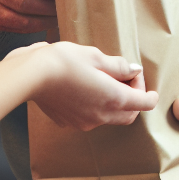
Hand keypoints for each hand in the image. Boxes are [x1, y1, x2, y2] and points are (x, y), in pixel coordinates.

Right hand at [13, 41, 159, 128]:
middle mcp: (101, 117)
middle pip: (129, 115)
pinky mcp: (69, 122)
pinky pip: (90, 118)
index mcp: (113, 99)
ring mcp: (84, 123)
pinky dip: (95, 107)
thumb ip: (119, 66)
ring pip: (110, 118)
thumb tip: (134, 70)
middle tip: (124, 78)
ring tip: (103, 80)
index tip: (139, 77)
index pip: (144, 103)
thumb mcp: (96, 56)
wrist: (31, 75)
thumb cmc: (65, 61)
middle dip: (133, 99)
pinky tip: (85, 89)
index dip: (147, 90)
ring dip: (114, 103)